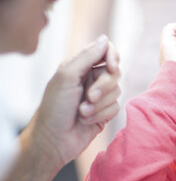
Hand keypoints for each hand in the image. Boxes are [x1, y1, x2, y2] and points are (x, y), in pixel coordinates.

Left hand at [29, 35, 120, 167]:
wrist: (53, 141)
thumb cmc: (54, 108)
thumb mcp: (67, 77)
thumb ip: (87, 56)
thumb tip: (105, 39)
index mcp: (80, 66)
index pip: (106, 51)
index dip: (113, 57)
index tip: (112, 67)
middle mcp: (91, 78)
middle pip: (115, 72)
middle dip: (103, 87)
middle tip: (88, 97)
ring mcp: (99, 95)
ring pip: (117, 91)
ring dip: (99, 104)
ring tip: (82, 112)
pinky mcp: (105, 112)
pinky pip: (116, 107)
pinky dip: (100, 115)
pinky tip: (85, 120)